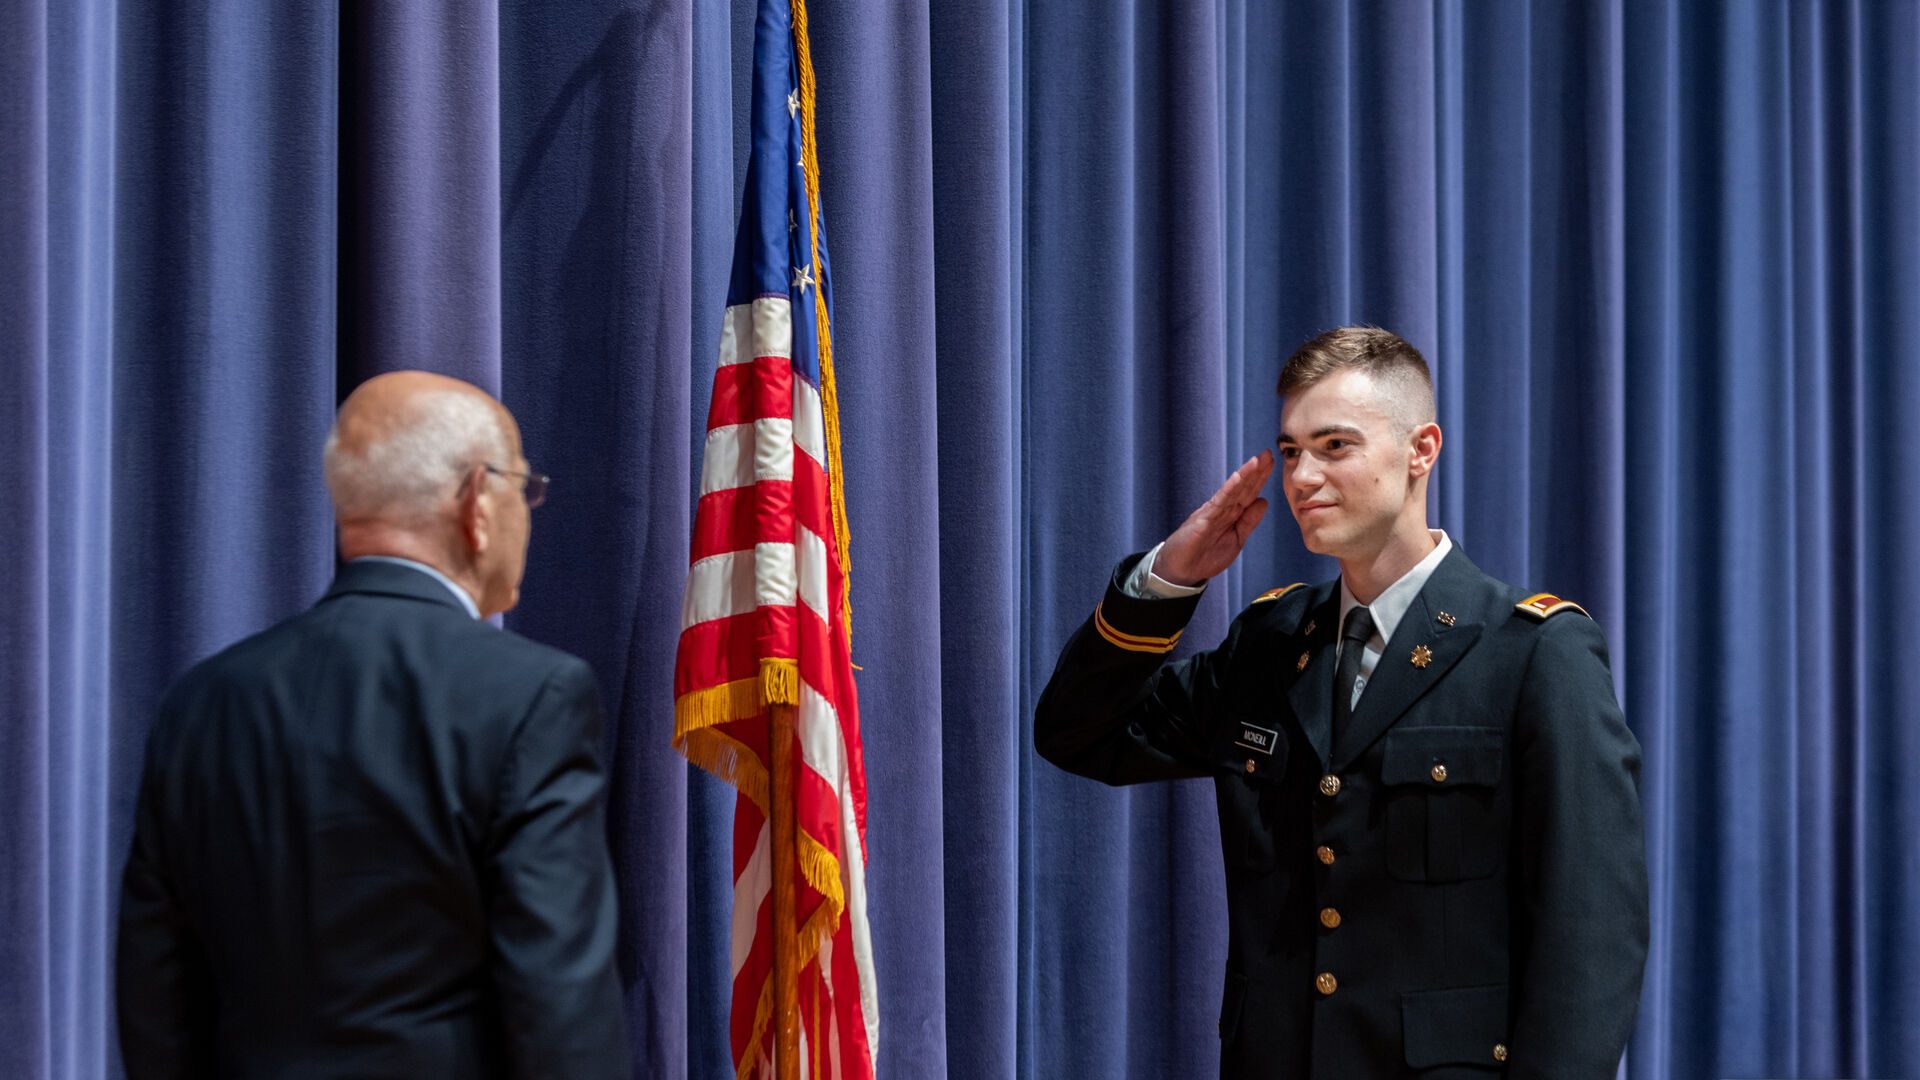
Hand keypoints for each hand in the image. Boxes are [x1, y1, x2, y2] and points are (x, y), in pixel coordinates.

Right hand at [1154, 451, 1273, 586]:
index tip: (1272, 462)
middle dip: (1256, 471)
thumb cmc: (1205, 557)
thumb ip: (1248, 521)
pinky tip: (1238, 477)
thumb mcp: (1235, 539)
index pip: (1248, 493)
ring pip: (1231, 491)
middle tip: (1268, 453)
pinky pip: (1218, 503)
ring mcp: (1211, 513)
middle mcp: (1221, 509)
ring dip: (1245, 475)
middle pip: (1242, 487)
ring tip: (1257, 460)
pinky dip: (1228, 490)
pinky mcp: (1202, 520)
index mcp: (1230, 514)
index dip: (1260, 478)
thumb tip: (1264, 501)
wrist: (1181, 572)